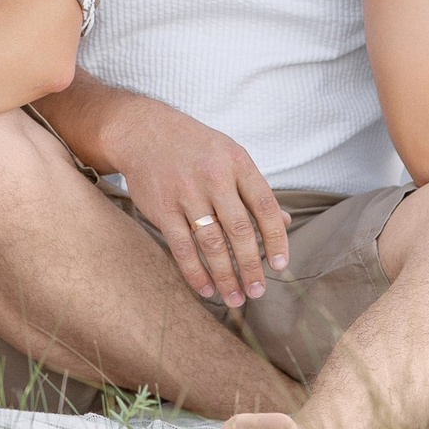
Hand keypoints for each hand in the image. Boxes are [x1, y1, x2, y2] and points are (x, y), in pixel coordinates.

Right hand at [104, 95, 288, 307]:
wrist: (142, 131)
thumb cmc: (195, 147)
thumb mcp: (230, 156)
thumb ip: (255, 190)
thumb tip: (285, 222)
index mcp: (238, 163)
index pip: (265, 207)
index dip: (277, 239)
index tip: (281, 266)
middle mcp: (214, 177)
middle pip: (239, 230)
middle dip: (251, 266)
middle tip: (258, 291)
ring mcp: (186, 193)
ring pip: (211, 243)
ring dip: (226, 276)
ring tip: (235, 298)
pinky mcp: (162, 208)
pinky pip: (182, 247)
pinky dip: (195, 272)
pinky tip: (206, 289)